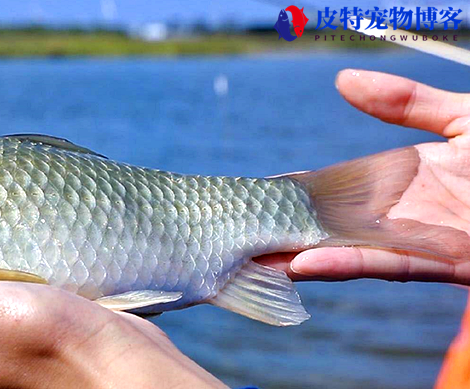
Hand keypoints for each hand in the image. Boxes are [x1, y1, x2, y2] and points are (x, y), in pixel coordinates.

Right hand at [257, 69, 469, 284]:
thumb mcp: (461, 117)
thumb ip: (405, 103)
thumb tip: (342, 80)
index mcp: (404, 182)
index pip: (336, 190)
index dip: (296, 194)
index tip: (255, 196)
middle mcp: (403, 217)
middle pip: (332, 229)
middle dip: (287, 236)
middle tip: (238, 237)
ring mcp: (421, 242)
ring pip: (348, 254)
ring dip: (301, 259)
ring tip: (255, 259)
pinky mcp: (445, 264)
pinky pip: (386, 266)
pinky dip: (342, 265)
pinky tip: (302, 265)